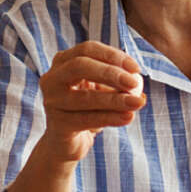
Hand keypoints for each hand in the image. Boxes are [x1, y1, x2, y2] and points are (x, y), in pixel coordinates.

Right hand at [36, 42, 144, 163]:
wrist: (70, 141)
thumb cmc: (88, 109)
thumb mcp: (103, 90)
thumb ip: (118, 82)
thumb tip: (138, 79)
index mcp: (63, 62)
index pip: (87, 49)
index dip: (112, 56)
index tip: (135, 68)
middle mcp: (52, 78)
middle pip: (80, 66)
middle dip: (110, 73)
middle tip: (134, 82)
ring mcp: (52, 102)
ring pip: (86, 97)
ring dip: (115, 99)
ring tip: (137, 103)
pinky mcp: (57, 125)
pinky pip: (87, 119)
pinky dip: (110, 118)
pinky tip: (127, 117)